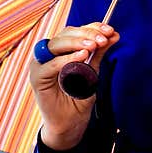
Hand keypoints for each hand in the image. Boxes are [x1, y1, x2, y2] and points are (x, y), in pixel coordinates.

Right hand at [28, 22, 119, 150]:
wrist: (70, 124)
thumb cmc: (78, 98)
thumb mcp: (92, 72)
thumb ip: (99, 54)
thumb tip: (114, 35)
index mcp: (61, 50)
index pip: (74, 32)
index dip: (92, 28)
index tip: (110, 31)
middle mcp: (48, 54)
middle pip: (65, 34)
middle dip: (86, 34)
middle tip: (103, 39)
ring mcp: (41, 65)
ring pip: (56, 44)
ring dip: (76, 42)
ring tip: (93, 45)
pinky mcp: (37, 78)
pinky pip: (51, 64)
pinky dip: (66, 59)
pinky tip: (82, 56)